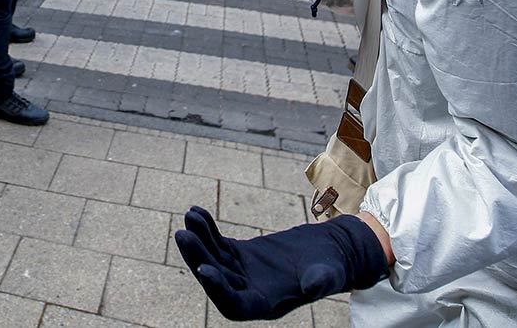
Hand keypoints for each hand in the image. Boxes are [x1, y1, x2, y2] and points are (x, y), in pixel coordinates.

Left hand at [175, 206, 386, 321]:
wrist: (330, 253)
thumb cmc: (333, 267)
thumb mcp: (330, 275)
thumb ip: (321, 283)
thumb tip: (313, 287)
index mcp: (266, 304)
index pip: (234, 304)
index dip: (217, 289)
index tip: (203, 269)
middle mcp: (248, 292)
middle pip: (216, 278)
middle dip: (198, 257)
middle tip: (183, 235)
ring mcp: (240, 273)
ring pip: (212, 258)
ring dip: (198, 239)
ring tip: (189, 216)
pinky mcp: (239, 255)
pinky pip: (217, 243)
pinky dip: (206, 228)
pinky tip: (196, 211)